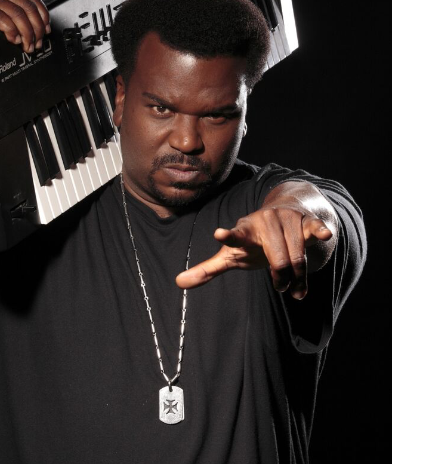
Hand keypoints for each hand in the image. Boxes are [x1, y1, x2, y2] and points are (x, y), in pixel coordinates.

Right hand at [0, 0, 49, 52]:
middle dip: (36, 29)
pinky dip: (11, 31)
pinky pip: (2, 18)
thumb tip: (38, 28)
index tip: (46, 31)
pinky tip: (13, 39)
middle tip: (36, 43)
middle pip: (28, 8)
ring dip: (27, 33)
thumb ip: (15, 14)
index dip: (43, 17)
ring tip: (26, 45)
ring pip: (18, 14)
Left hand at [176, 204, 333, 298]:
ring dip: (298, 277)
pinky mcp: (305, 220)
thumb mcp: (230, 255)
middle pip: (276, 258)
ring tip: (296, 287)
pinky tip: (324, 234)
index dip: (227, 235)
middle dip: (281, 277)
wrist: (282, 215)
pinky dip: (319, 231)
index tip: (219, 233)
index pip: (234, 235)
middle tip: (280, 287)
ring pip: (296, 255)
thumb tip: (177, 282)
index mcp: (243, 230)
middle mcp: (264, 221)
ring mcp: (285, 219)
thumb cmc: (252, 241)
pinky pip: (313, 227)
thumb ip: (208, 269)